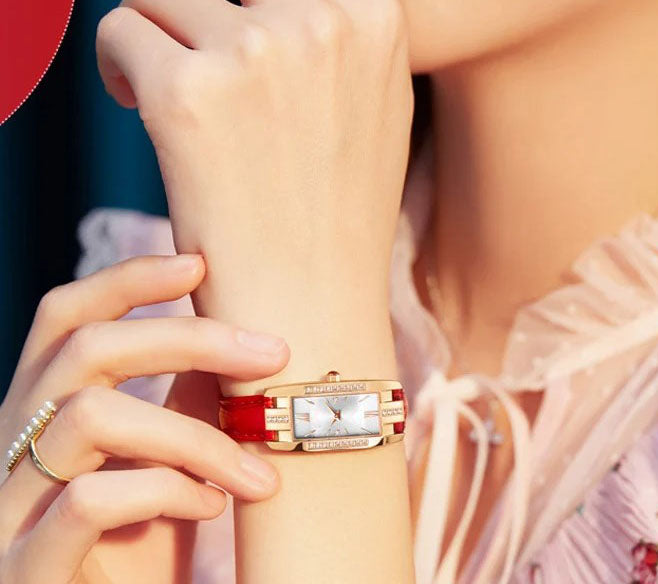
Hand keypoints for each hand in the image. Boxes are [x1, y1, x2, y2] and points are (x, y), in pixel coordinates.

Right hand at [0, 254, 288, 583]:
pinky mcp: (23, 574)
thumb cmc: (157, 555)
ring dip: (197, 436)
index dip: (127, 280)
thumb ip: (191, 399)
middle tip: (273, 356)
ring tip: (259, 474)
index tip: (200, 261)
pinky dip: (169, 492)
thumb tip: (240, 330)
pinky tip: (214, 510)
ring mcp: (6, 514)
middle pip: (84, 352)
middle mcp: (8, 450)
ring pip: (91, 419)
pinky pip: (91, 503)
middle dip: (189, 339)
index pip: (65, 317)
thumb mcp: (181, 462)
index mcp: (45, 414)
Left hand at [95, 0, 413, 343]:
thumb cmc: (336, 227)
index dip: (253, 16)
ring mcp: (256, 51)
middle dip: (207, 26)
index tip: (238, 58)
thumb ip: (334, 48)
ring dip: (161, 44)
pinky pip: (120, 31)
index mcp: (372, 18)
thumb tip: (272, 8)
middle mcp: (321, 20)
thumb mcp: (370, 117)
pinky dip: (120, 70)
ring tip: (173, 104)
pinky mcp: (188, 92)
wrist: (313, 313)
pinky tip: (139, 111)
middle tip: (204, 86)